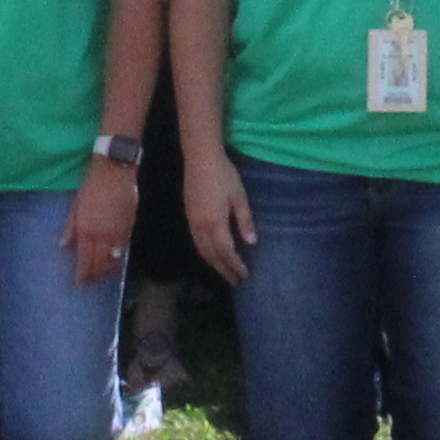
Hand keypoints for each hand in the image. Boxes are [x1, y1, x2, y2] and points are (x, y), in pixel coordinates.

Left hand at [62, 161, 138, 285]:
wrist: (116, 168)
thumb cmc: (92, 184)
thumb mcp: (75, 204)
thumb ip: (70, 226)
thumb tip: (63, 244)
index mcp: (87, 230)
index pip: (86, 261)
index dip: (84, 275)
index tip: (80, 282)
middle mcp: (104, 235)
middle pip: (101, 264)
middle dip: (96, 276)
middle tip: (90, 283)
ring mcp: (119, 232)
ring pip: (115, 259)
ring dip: (108, 270)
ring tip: (102, 275)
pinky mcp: (130, 226)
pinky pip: (124, 248)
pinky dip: (118, 257)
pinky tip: (115, 260)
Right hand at [185, 149, 257, 286]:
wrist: (200, 158)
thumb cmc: (224, 175)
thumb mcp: (239, 197)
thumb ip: (244, 221)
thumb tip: (251, 243)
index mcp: (215, 223)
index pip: (226, 252)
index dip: (235, 265)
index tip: (245, 276)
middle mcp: (200, 226)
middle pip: (212, 256)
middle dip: (224, 270)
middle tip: (236, 281)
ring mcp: (192, 222)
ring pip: (202, 250)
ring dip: (213, 264)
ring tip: (225, 272)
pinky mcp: (189, 216)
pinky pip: (196, 242)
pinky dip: (205, 253)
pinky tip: (212, 254)